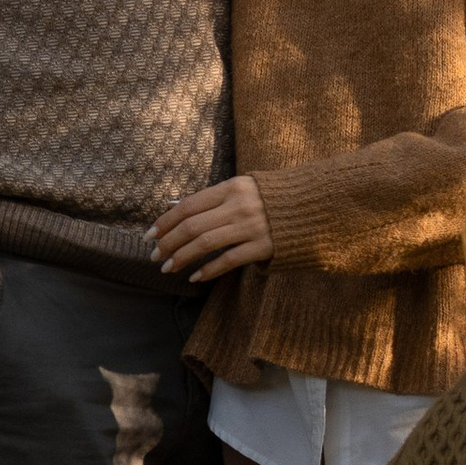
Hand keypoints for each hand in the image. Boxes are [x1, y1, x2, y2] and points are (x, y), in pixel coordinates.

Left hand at [150, 174, 273, 282]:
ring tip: (168, 267)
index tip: (150, 235)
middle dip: (168, 242)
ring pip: (206, 243)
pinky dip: (208, 270)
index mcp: (232, 187)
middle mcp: (239, 206)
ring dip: (182, 257)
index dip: (165, 222)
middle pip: (192, 226)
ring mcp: (252, 227)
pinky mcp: (263, 247)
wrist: (315, 205)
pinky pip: (229, 260)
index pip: (188, 206)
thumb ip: (214, 199)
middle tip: (154, 256)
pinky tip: (195, 277)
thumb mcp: (244, 188)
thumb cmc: (273, 198)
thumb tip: (175, 210)